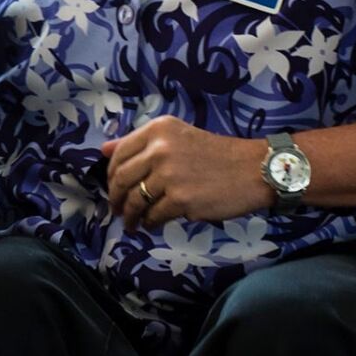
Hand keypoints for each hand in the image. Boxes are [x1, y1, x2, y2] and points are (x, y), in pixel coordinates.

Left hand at [101, 116, 274, 231]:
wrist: (253, 170)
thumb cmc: (216, 155)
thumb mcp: (177, 137)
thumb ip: (139, 143)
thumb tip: (103, 150)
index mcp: (158, 130)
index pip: (119, 154)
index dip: (110, 176)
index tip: (113, 188)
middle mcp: (159, 149)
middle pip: (121, 179)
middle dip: (115, 199)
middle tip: (116, 211)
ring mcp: (169, 175)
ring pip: (135, 201)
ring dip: (130, 216)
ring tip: (133, 223)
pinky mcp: (180, 200)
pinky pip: (153, 216)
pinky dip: (150, 223)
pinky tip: (153, 225)